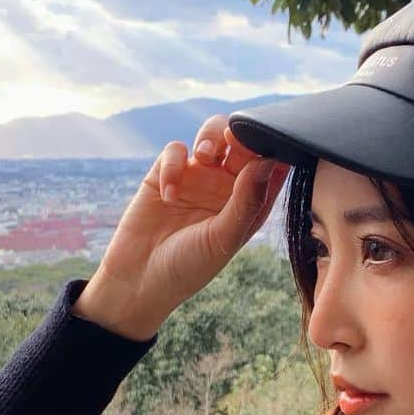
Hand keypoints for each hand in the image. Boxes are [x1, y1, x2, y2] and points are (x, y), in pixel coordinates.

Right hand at [84, 115, 290, 331]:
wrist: (139, 280)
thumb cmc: (188, 267)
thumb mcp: (223, 238)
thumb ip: (247, 200)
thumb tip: (268, 162)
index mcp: (249, 202)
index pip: (272, 165)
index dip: (274, 147)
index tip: (270, 141)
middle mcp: (226, 186)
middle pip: (242, 142)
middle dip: (241, 133)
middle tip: (234, 139)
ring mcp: (196, 177)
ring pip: (212, 134)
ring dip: (211, 137)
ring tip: (204, 155)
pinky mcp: (165, 173)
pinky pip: (174, 151)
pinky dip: (173, 164)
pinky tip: (169, 194)